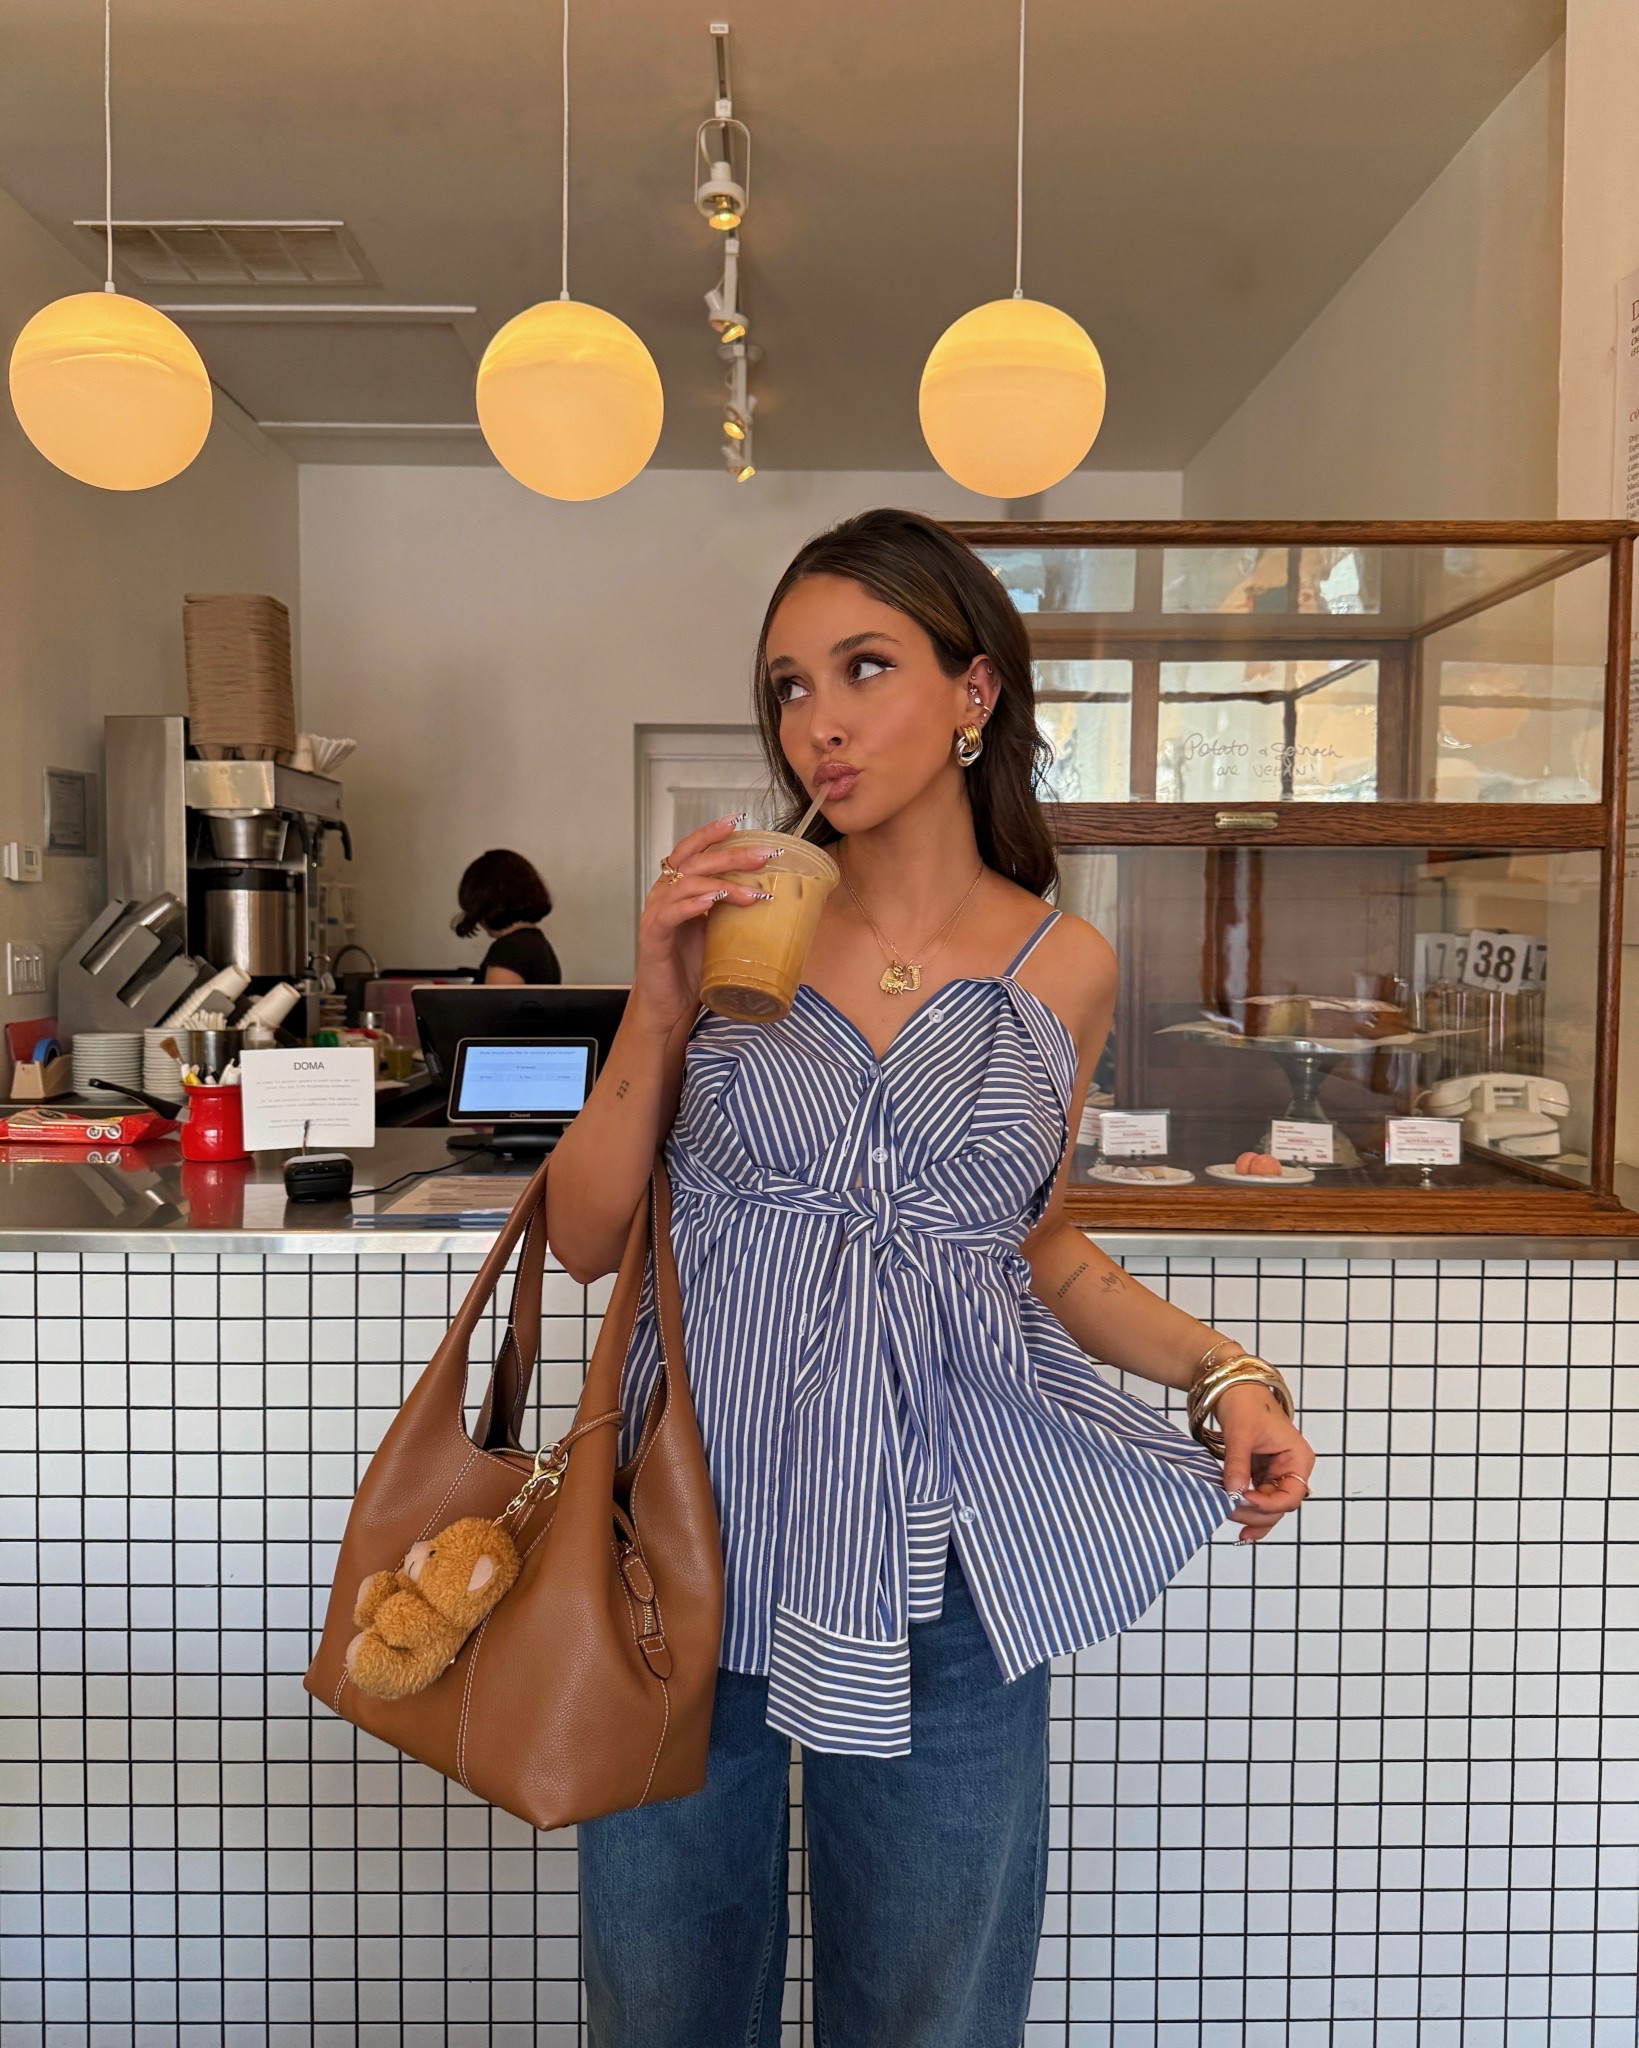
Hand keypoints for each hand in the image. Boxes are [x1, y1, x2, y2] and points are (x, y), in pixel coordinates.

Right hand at [630, 813, 778, 1037]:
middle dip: (730, 855)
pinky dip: (692, 905)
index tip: (738, 822)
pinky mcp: (652, 936)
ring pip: (685, 884)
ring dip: (721, 884)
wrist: (669, 1006)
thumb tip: (776, 899)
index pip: (692, 851)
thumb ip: (734, 911)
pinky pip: (670, 913)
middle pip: (695, 862)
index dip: (711, 834)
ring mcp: (656, 914)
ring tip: (750, 893)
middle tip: (762, 856)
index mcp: (678, 889)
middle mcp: (664, 895)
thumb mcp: (719, 933)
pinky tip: (711, 902)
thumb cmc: (692, 969)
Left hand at [1216, 1381, 1314, 1542]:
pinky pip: (1256, 1498)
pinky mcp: (1259, 1474)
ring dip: (1249, 1515)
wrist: (1232, 1387)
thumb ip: (1238, 1463)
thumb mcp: (1241, 1432)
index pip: (1291, 1495)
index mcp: (1298, 1458)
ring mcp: (1275, 1473)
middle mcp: (1291, 1469)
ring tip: (1226, 1516)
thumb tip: (1233, 1492)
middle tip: (1228, 1511)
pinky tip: (1235, 1519)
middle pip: (1279, 1506)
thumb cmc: (1246, 1401)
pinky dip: (1246, 1508)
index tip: (1242, 1499)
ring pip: (1267, 1506)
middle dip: (1255, 1513)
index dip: (1268, 1504)